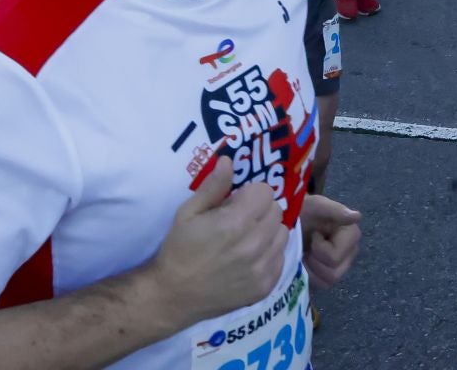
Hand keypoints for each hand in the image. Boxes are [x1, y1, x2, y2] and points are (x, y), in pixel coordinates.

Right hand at [145, 157, 289, 327]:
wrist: (173, 296)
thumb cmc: (178, 250)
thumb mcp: (188, 213)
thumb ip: (213, 187)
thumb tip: (229, 161)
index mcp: (234, 223)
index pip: (265, 192)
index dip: (251, 193)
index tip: (237, 201)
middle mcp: (253, 245)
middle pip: (276, 211)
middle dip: (261, 210)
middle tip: (242, 218)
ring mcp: (261, 268)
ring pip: (283, 234)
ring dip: (269, 231)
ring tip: (248, 238)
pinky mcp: (265, 286)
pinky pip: (281, 258)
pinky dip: (269, 254)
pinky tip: (250, 258)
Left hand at [301, 194, 362, 289]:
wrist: (292, 221)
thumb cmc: (305, 211)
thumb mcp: (316, 206)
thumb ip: (336, 210)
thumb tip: (357, 216)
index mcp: (352, 235)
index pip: (334, 257)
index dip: (319, 248)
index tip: (314, 233)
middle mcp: (351, 253)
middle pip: (333, 273)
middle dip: (314, 260)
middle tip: (308, 245)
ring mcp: (341, 267)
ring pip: (328, 282)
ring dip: (311, 269)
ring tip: (306, 253)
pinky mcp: (331, 276)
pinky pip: (322, 286)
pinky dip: (310, 276)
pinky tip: (305, 262)